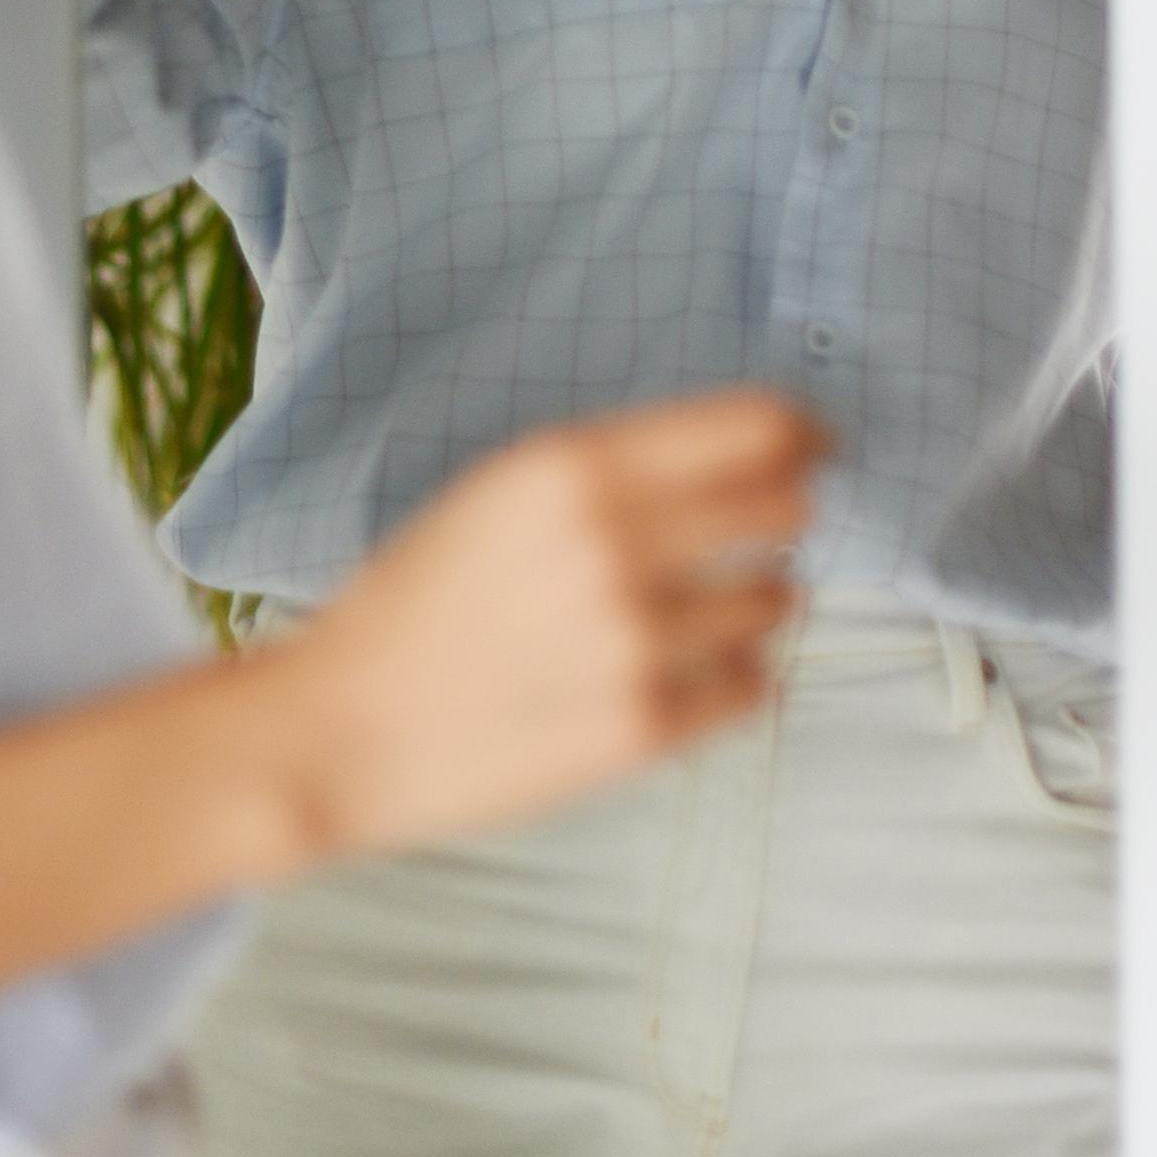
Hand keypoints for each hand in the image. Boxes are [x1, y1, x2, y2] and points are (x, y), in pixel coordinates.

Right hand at [282, 388, 824, 858]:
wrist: (341, 727)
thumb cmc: (417, 603)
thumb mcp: (500, 493)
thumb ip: (614, 469)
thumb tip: (754, 455)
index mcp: (572, 467)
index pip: (759, 428)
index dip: (803, 436)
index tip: (815, 449)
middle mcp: (615, 544)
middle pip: (785, 510)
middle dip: (781, 520)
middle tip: (752, 539)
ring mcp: (636, 641)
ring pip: (778, 602)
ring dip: (754, 604)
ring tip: (687, 618)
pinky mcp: (644, 728)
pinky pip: (752, 686)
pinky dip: (730, 678)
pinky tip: (675, 673)